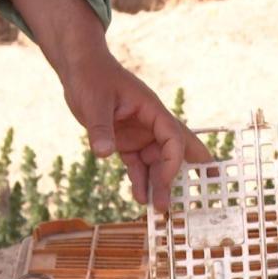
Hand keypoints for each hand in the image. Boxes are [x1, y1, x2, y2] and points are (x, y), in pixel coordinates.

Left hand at [10, 0, 211, 209]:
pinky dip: (140, 180)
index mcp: (151, 109)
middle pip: (174, 150)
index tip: (165, 181)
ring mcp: (139, 133)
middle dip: (182, 173)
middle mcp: (150, 123)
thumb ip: (100, 129)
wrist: (80, 69)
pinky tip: (140, 198)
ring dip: (158, 184)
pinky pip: (137, 164)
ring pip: (155, 162)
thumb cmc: (91, 77)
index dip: (173, 160)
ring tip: (159, 209)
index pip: (172, 137)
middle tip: (197, 195)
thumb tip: (103, 154)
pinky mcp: (125, 140)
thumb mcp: (93, 103)